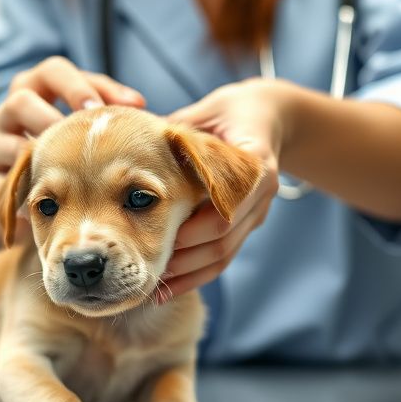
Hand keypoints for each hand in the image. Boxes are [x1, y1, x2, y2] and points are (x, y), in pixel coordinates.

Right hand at [0, 56, 144, 205]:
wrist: (46, 191)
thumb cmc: (76, 145)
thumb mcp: (92, 119)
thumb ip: (113, 105)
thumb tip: (137, 105)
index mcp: (36, 87)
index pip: (51, 72)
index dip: (74, 86)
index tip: (97, 109)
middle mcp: (8, 112)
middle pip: (20, 101)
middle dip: (50, 119)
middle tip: (77, 141)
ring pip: (2, 143)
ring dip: (34, 158)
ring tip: (61, 173)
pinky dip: (20, 194)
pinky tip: (46, 201)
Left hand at [160, 79, 294, 299]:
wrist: (268, 119)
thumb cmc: (229, 112)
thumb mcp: (206, 112)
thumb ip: (178, 130)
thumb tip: (133, 143)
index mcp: (254, 163)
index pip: (226, 205)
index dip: (195, 224)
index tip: (162, 234)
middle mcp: (260, 194)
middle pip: (223, 237)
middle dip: (184, 255)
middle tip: (145, 265)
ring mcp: (255, 214)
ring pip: (223, 254)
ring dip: (187, 274)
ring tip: (151, 284)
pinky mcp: (246, 227)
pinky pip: (222, 258)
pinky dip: (194, 276)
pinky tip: (165, 289)